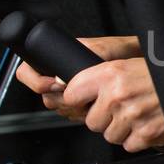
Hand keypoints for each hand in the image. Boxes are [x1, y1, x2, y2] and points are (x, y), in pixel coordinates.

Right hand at [14, 36, 140, 115]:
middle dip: (59, 99)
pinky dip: (79, 114)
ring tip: (88, 102)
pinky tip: (91, 107)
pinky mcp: (79, 102)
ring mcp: (68, 90)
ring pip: (56, 107)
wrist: (135, 62)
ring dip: (70, 109)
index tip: (54, 85)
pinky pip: (70, 114)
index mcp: (57, 58)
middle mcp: (59, 74)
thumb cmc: (120, 50)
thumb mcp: (101, 49)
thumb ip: (82, 61)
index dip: (36, 82)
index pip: (28, 72)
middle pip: (44, 95)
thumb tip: (62, 79)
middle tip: (76, 97)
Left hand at [62, 58, 163, 151]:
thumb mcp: (130, 63)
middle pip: (91, 121)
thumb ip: (103, 76)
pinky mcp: (144, 135)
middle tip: (122, 107)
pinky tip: (148, 123)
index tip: (86, 100)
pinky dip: (137, 139)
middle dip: (104, 118)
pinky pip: (128, 146)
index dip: (80, 99)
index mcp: (110, 73)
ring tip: (139, 114)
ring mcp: (131, 117)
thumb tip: (73, 89)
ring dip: (122, 129)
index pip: (72, 94)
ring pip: (109, 136)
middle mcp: (117, 95)